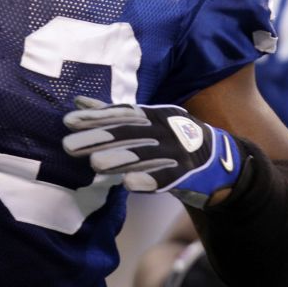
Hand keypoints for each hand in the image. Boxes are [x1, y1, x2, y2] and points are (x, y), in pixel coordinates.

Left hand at [62, 97, 242, 208]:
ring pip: (144, 155)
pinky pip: (165, 178)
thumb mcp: (146, 120)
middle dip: (97, 139)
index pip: (120, 115)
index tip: (68, 122)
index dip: (95, 117)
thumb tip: (79, 101)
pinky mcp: (186, 174)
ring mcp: (175, 151)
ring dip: (119, 159)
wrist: (219, 159)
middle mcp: (163, 129)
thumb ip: (112, 113)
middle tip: (68, 146)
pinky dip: (148, 181)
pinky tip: (128, 184)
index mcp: (152, 115)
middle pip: (127, 134)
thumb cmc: (171, 138)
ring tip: (95, 165)